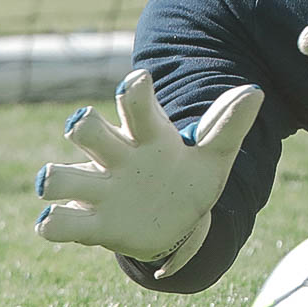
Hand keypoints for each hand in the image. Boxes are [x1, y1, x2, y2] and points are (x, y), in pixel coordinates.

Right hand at [34, 69, 262, 276]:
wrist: (175, 221)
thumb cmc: (188, 178)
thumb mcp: (213, 157)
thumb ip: (227, 127)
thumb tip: (256, 92)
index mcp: (146, 135)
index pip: (136, 105)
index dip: (134, 91)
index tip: (138, 82)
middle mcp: (116, 157)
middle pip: (88, 130)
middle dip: (82, 126)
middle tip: (82, 124)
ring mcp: (100, 190)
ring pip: (63, 176)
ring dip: (54, 177)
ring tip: (52, 180)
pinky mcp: (92, 224)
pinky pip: (61, 223)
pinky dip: (52, 223)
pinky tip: (51, 222)